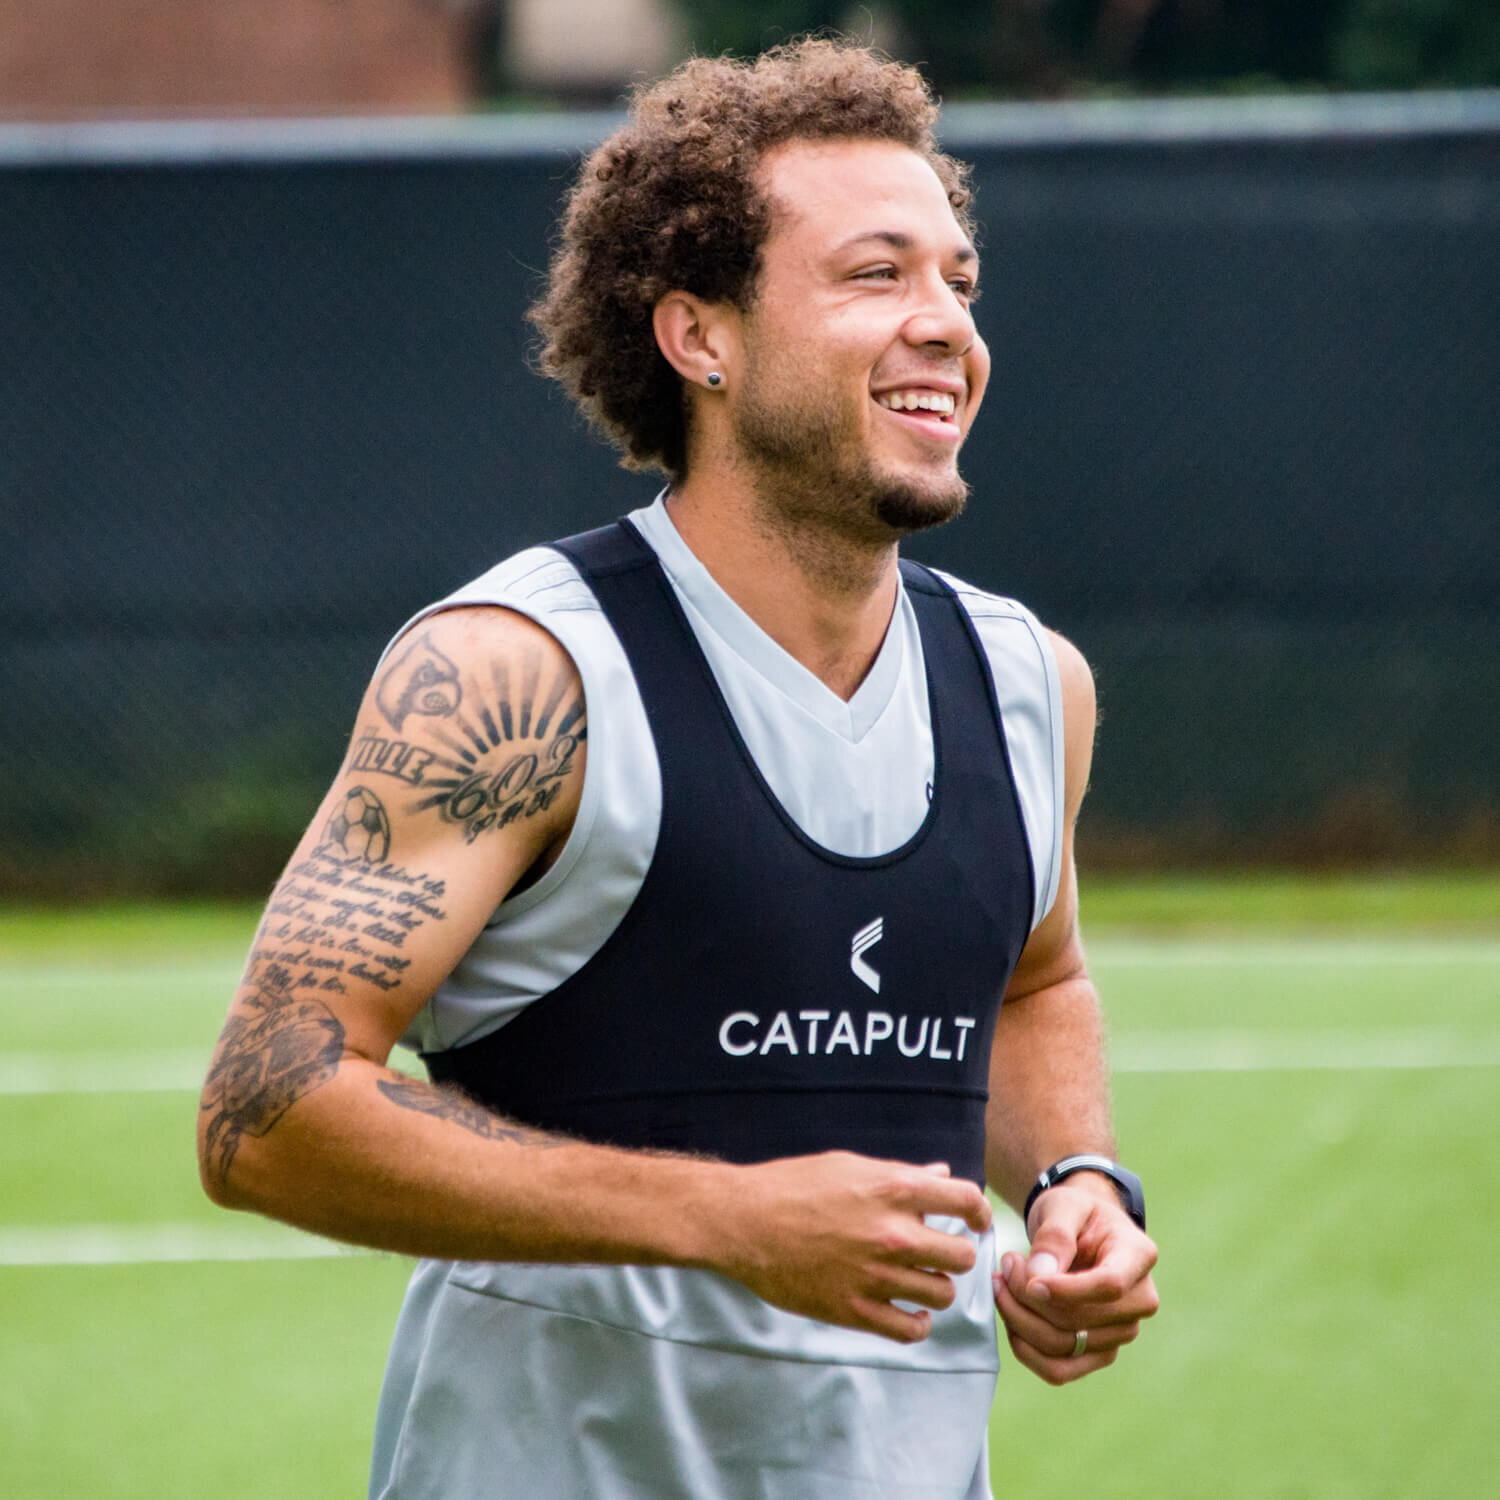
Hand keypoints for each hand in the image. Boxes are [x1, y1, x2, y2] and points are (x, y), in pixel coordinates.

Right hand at [720, 1151, 991, 1343]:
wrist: (743, 1221)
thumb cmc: (794, 1185)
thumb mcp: (850, 1166)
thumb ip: (901, 1175)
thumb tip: (941, 1176)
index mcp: (892, 1189)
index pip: (966, 1200)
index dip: (978, 1210)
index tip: (973, 1219)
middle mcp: (891, 1234)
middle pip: (962, 1256)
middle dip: (956, 1252)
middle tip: (939, 1251)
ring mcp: (874, 1276)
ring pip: (942, 1294)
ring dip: (936, 1286)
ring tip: (919, 1279)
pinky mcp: (853, 1311)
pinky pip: (910, 1331)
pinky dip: (917, 1324)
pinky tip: (909, 1311)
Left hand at [992, 1179, 1158, 1384]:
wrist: (1081, 1230)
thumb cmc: (1075, 1213)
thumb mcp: (1064, 1205)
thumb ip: (1054, 1236)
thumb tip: (1040, 1277)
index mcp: (1138, 1256)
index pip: (1109, 1285)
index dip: (1065, 1289)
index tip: (1028, 1278)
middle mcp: (1139, 1301)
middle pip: (1078, 1320)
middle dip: (1027, 1296)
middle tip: (1004, 1265)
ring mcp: (1121, 1332)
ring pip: (1063, 1346)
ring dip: (1020, 1320)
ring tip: (1001, 1283)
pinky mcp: (1099, 1352)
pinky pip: (1060, 1370)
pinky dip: (1026, 1349)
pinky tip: (1010, 1318)